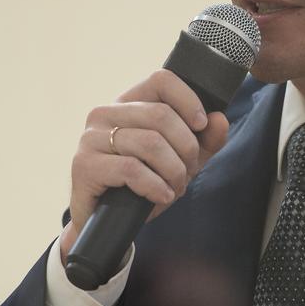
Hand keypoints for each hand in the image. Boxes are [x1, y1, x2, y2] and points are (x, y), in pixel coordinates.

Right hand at [58, 71, 229, 264]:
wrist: (106, 225)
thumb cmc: (141, 187)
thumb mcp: (180, 162)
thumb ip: (204, 141)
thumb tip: (220, 119)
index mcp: (128, 104)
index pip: (161, 80)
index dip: (188, 100)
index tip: (201, 125)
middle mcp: (105, 113)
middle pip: (161, 114)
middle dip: (186, 148)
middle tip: (188, 172)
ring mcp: (91, 138)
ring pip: (150, 143)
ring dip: (173, 171)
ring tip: (174, 188)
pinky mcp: (84, 165)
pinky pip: (131, 169)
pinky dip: (155, 186)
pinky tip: (162, 196)